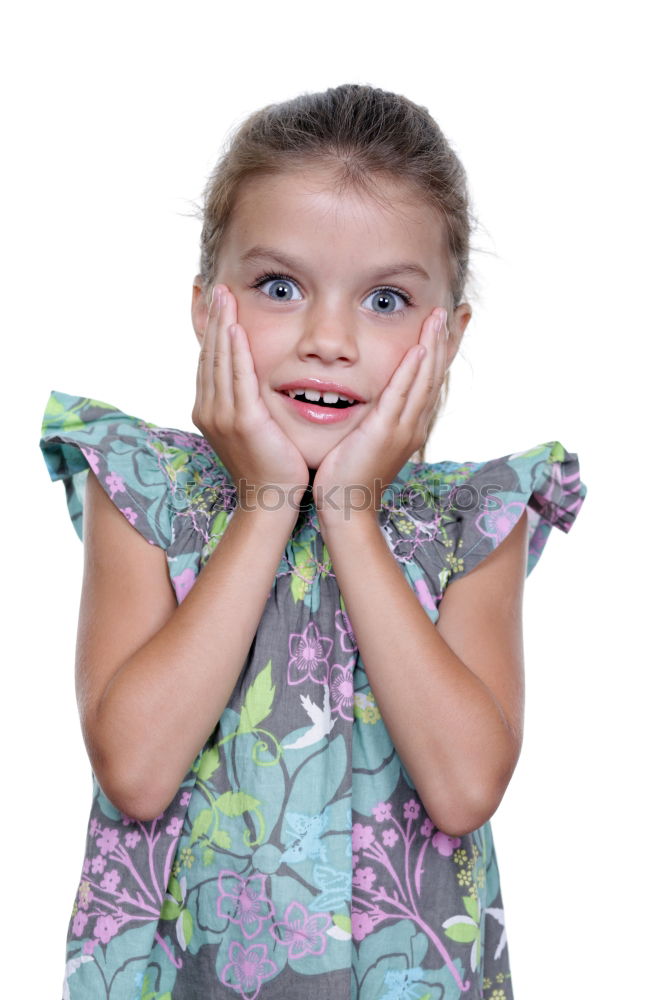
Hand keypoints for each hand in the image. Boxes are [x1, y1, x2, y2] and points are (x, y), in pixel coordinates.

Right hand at [191, 284, 309, 512]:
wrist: (271, 499)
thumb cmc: (270, 465)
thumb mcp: (253, 428)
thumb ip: (247, 401)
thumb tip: (252, 381)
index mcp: (209, 410)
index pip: (208, 361)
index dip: (211, 330)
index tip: (216, 303)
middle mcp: (208, 410)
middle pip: (209, 354)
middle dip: (212, 318)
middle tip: (216, 287)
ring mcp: (222, 416)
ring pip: (219, 360)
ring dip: (221, 324)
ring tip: (224, 295)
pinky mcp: (242, 421)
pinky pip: (237, 377)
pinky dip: (234, 350)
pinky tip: (235, 327)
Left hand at [312, 307, 447, 523]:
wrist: (346, 507)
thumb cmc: (349, 476)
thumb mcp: (367, 440)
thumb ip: (375, 418)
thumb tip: (374, 401)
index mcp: (411, 425)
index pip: (431, 380)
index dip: (443, 351)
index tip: (452, 324)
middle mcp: (414, 425)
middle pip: (436, 374)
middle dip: (447, 340)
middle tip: (458, 311)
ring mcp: (402, 429)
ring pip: (424, 380)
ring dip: (433, 346)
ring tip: (439, 317)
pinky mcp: (384, 432)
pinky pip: (401, 395)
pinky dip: (412, 370)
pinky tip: (419, 348)